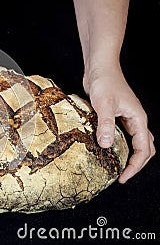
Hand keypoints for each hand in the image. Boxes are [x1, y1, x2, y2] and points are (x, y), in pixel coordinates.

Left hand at [83, 63, 155, 183]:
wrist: (100, 67)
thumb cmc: (104, 81)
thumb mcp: (103, 104)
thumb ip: (105, 124)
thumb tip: (107, 145)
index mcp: (138, 119)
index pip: (143, 149)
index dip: (135, 166)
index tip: (123, 177)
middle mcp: (135, 120)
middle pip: (144, 148)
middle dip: (136, 164)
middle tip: (122, 176)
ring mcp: (126, 117)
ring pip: (135, 141)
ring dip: (129, 155)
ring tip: (116, 167)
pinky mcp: (116, 115)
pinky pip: (123, 134)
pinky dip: (119, 145)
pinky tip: (106, 148)